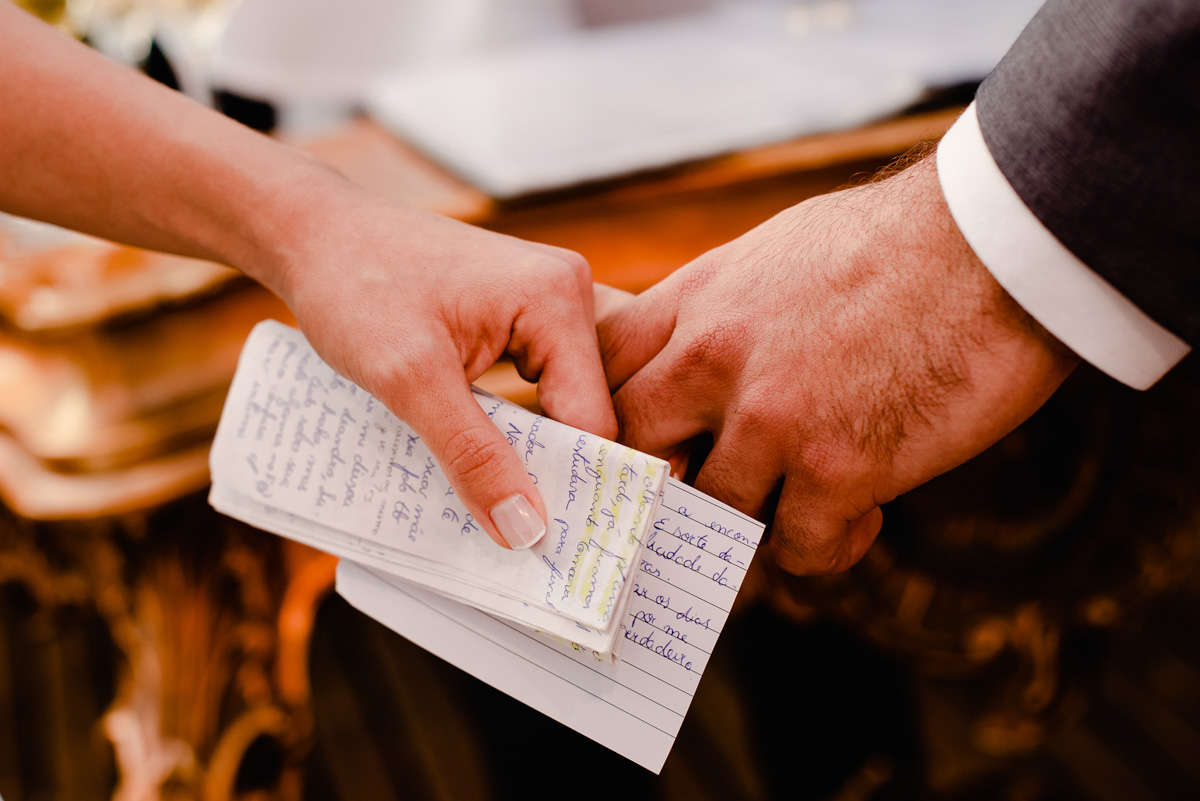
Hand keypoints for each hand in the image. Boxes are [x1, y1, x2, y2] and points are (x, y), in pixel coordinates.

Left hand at [256, 177, 616, 549]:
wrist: (314, 234)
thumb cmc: (356, 286)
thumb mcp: (409, 380)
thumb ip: (473, 456)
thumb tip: (526, 530)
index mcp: (556, 296)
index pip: (594, 417)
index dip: (575, 484)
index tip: (553, 547)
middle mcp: (567, 292)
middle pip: (586, 410)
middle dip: (556, 470)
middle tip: (526, 538)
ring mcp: (548, 301)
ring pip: (562, 402)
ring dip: (533, 451)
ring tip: (507, 508)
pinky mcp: (524, 313)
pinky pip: (539, 383)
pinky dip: (516, 425)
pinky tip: (491, 460)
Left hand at [597, 155, 1077, 573]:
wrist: (998, 240)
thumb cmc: (899, 241)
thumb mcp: (777, 251)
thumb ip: (720, 311)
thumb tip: (693, 359)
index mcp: (698, 300)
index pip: (602, 371)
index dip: (607, 415)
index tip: (639, 444)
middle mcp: (714, 359)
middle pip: (633, 449)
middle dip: (662, 479)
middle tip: (713, 490)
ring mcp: (771, 415)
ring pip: (714, 511)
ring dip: (759, 517)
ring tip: (809, 500)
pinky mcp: (838, 464)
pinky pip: (798, 548)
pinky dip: (827, 546)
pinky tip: (863, 514)